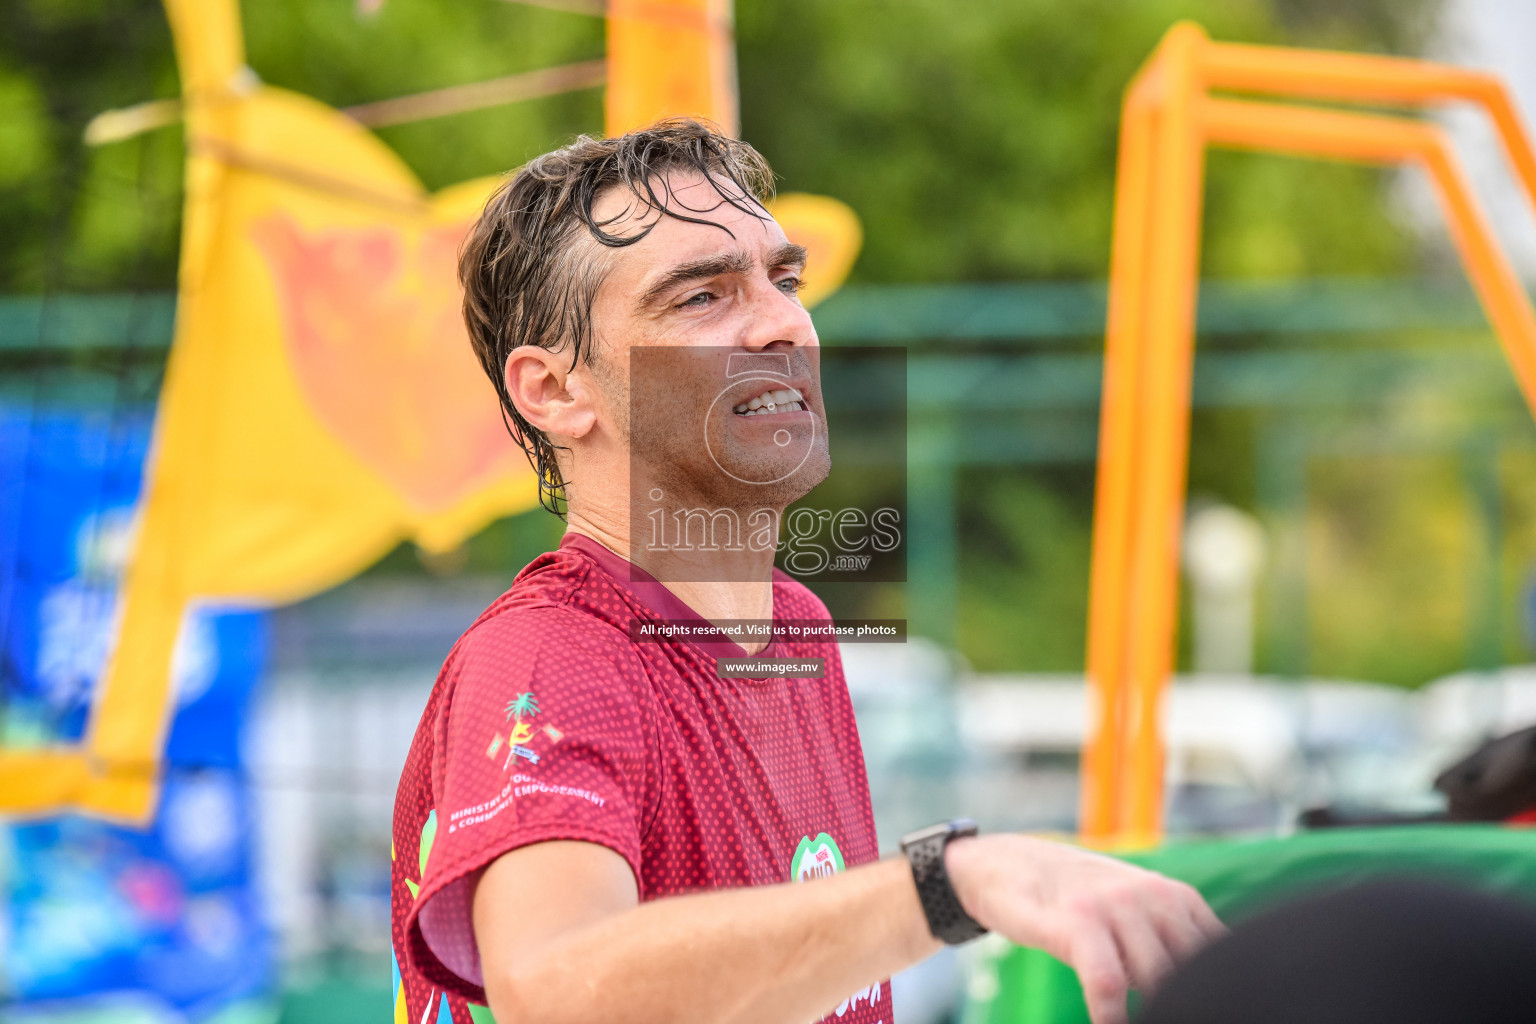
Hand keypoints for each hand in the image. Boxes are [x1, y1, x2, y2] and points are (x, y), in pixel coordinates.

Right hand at [944, 834, 1224, 1023]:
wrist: (1004, 864)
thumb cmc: (1074, 897)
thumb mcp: (1132, 906)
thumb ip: (1170, 939)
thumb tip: (1209, 989)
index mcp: (1176, 897)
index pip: (1223, 957)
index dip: (1220, 994)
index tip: (1211, 1013)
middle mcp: (1153, 896)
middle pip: (1191, 973)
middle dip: (1184, 1005)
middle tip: (1174, 1016)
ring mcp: (1115, 906)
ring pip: (1156, 981)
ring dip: (1153, 1012)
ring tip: (1136, 1021)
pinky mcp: (1078, 921)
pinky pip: (1109, 983)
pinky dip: (1113, 1016)